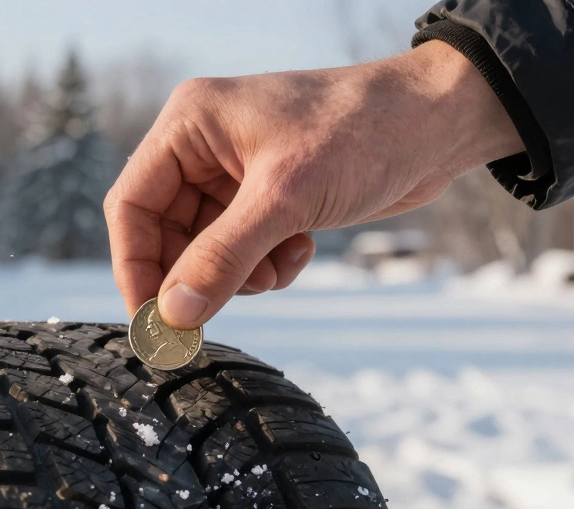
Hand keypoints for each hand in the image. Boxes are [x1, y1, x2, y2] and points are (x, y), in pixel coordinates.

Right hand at [104, 41, 525, 327]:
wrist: (442, 121)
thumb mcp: (286, 200)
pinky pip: (243, 247)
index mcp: (190, 124)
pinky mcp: (270, 194)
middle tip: (211, 316)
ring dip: (238, 273)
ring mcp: (237, 171)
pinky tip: (301, 251)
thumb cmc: (365, 132)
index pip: (131, 204)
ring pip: (206, 247)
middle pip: (166, 232)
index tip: (152, 321)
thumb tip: (172, 315)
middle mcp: (204, 145)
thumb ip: (223, 258)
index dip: (136, 266)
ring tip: (277, 269)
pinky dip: (266, 264)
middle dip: (197, 274)